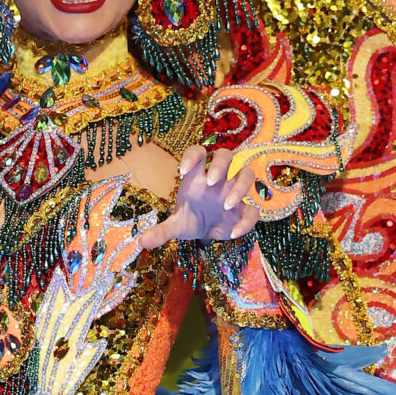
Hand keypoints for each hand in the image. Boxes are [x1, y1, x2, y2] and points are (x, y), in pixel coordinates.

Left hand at [137, 143, 259, 249]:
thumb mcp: (175, 226)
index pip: (198, 152)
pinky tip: (233, 233)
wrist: (206, 234)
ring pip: (247, 174)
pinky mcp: (244, 211)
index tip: (184, 169)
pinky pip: (253, 211)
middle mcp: (217, 181)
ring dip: (239, 186)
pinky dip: (246, 221)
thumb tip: (142, 242)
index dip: (193, 155)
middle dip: (220, 165)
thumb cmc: (190, 220)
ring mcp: (233, 193)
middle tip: (212, 182)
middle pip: (226, 155)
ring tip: (226, 205)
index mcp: (197, 178)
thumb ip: (161, 231)